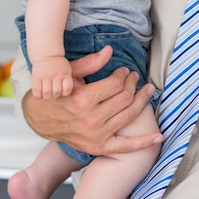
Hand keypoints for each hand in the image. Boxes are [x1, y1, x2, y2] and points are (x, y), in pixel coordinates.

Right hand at [23, 45, 162, 155]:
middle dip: (132, 84)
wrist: (40, 120)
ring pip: (129, 115)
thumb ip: (90, 63)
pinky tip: (158, 136)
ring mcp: (96, 136)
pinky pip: (126, 147)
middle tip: (134, 77)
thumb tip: (109, 50)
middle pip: (125, 98)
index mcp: (83, 100)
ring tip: (149, 90)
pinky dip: (144, 143)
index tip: (123, 71)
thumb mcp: (69, 75)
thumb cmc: (56, 94)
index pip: (116, 83)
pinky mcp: (99, 148)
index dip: (122, 75)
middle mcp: (91, 119)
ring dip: (143, 101)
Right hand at [31, 55, 72, 98]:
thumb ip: (67, 81)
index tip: (62, 90)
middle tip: (53, 91)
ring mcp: (46, 76)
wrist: (47, 55)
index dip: (65, 93)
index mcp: (65, 74)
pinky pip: (36, 91)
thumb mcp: (67, 70)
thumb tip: (64, 94)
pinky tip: (40, 93)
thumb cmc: (58, 66)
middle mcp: (56, 74)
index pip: (67, 89)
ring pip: (46, 93)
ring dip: (47, 96)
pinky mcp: (36, 77)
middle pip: (56, 92)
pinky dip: (38, 95)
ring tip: (47, 92)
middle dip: (55, 95)